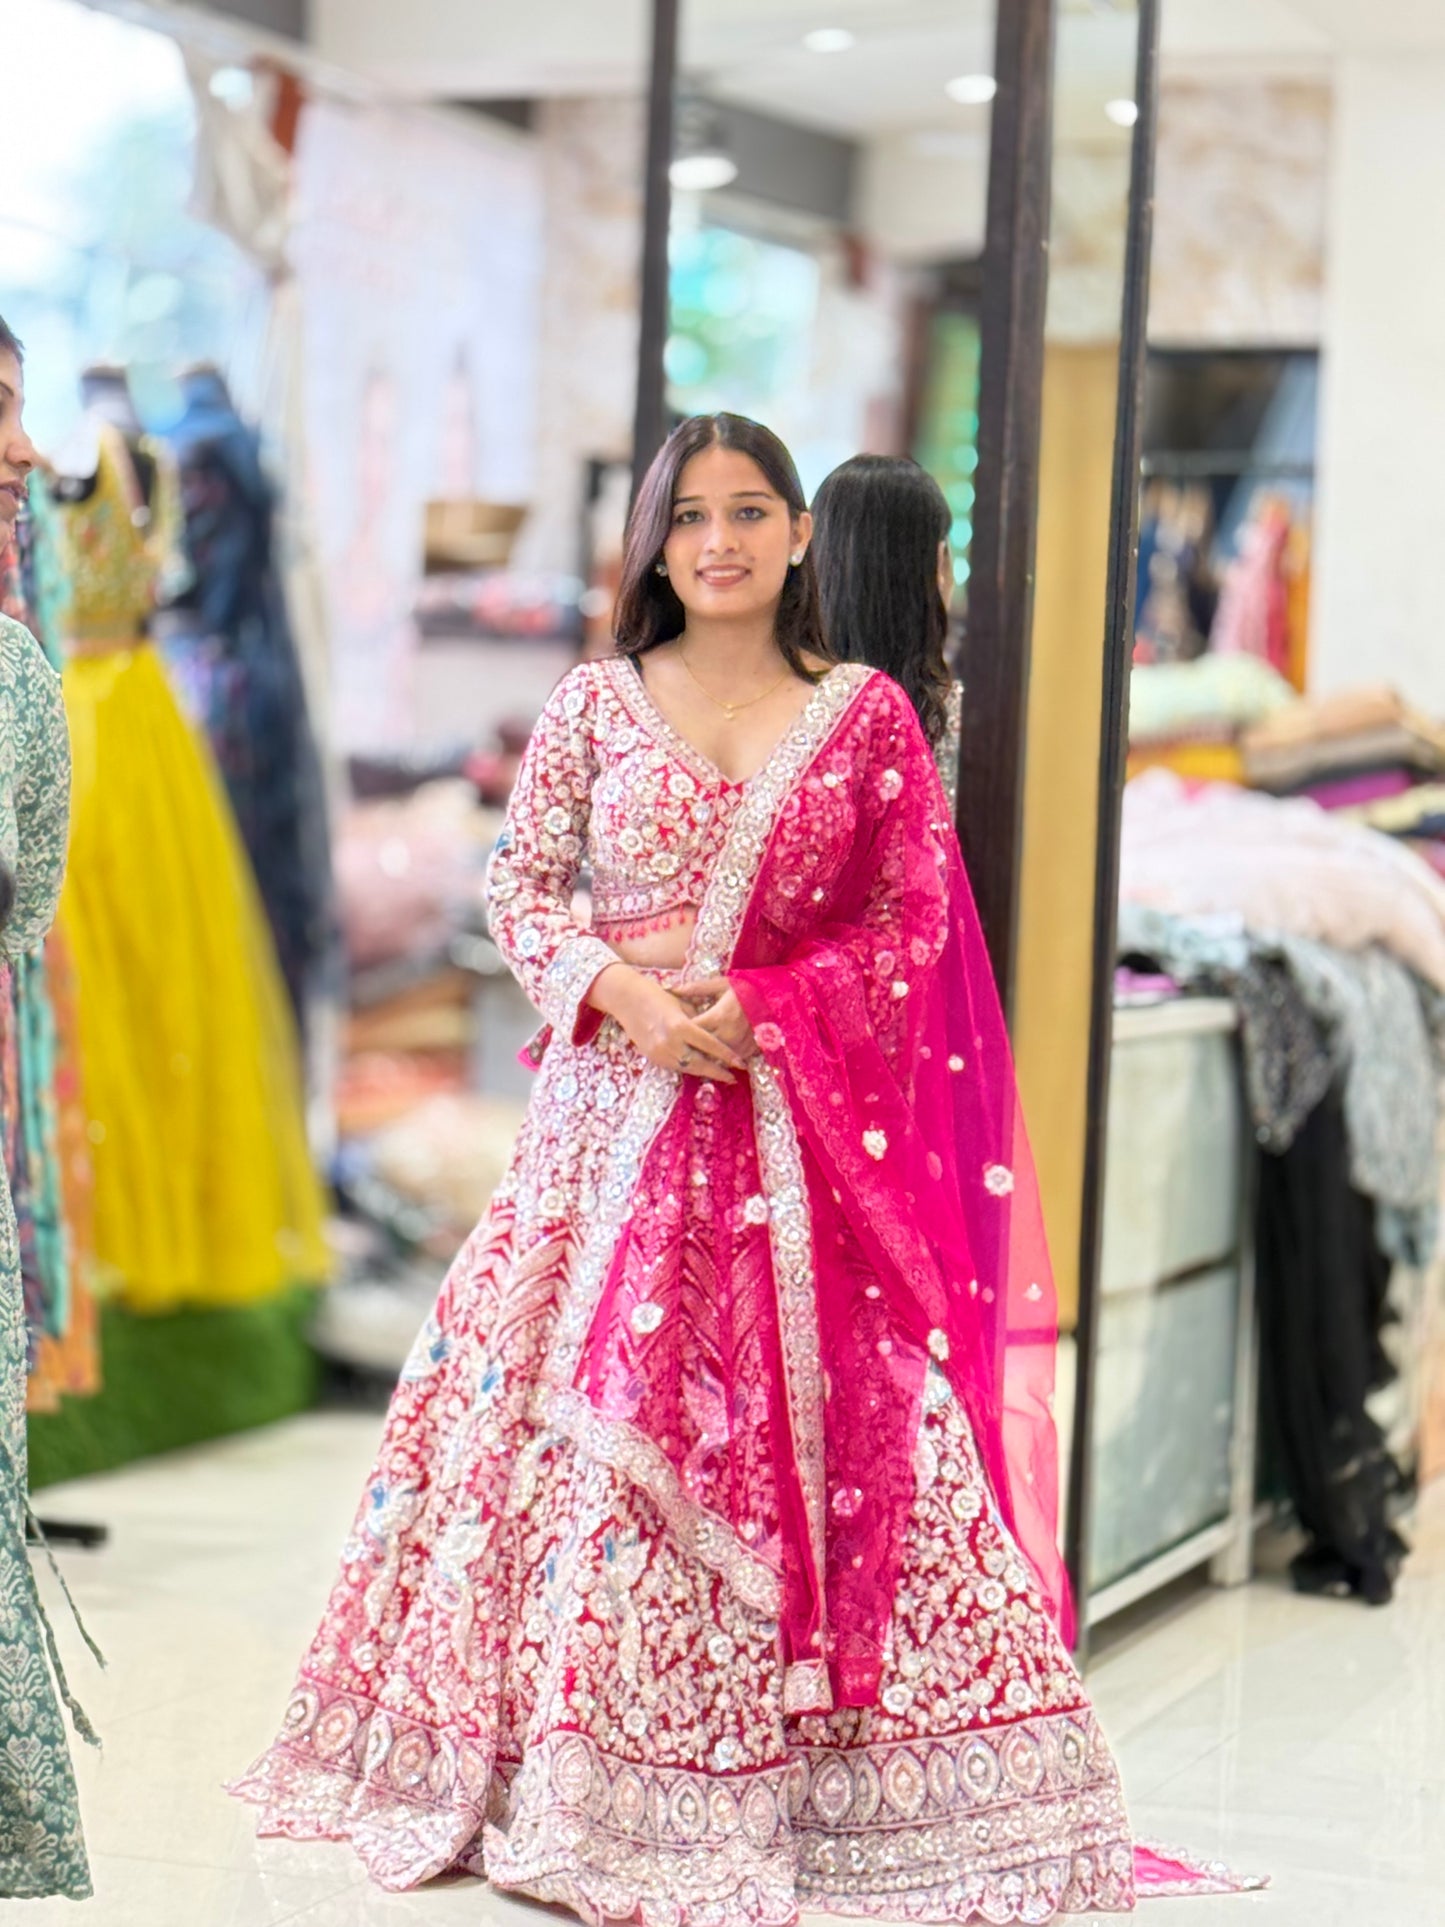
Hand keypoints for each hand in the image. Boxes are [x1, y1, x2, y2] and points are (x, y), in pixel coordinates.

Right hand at [589, 965, 741, 1081]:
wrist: (627, 999)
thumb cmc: (658, 996)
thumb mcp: (683, 1004)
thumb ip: (699, 1021)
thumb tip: (716, 1035)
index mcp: (680, 1026)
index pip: (709, 1045)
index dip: (726, 1056)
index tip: (740, 1063)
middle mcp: (669, 1042)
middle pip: (700, 1063)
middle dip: (718, 1072)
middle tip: (733, 1077)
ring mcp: (659, 1052)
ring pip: (688, 1068)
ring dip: (704, 1072)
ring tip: (720, 1074)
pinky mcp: (652, 1057)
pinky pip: (675, 1066)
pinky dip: (689, 1068)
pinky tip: (700, 1068)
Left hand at [676, 977, 756, 1062]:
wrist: (774, 997)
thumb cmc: (744, 988)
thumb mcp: (720, 984)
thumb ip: (695, 988)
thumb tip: (671, 989)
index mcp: (718, 1016)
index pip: (692, 1030)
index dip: (681, 1031)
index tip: (673, 1028)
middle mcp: (728, 1034)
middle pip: (701, 1048)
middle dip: (690, 1046)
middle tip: (680, 1044)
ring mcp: (739, 1045)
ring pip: (715, 1058)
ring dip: (706, 1056)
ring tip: (695, 1052)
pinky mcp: (749, 1051)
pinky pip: (730, 1061)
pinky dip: (722, 1060)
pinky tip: (716, 1056)